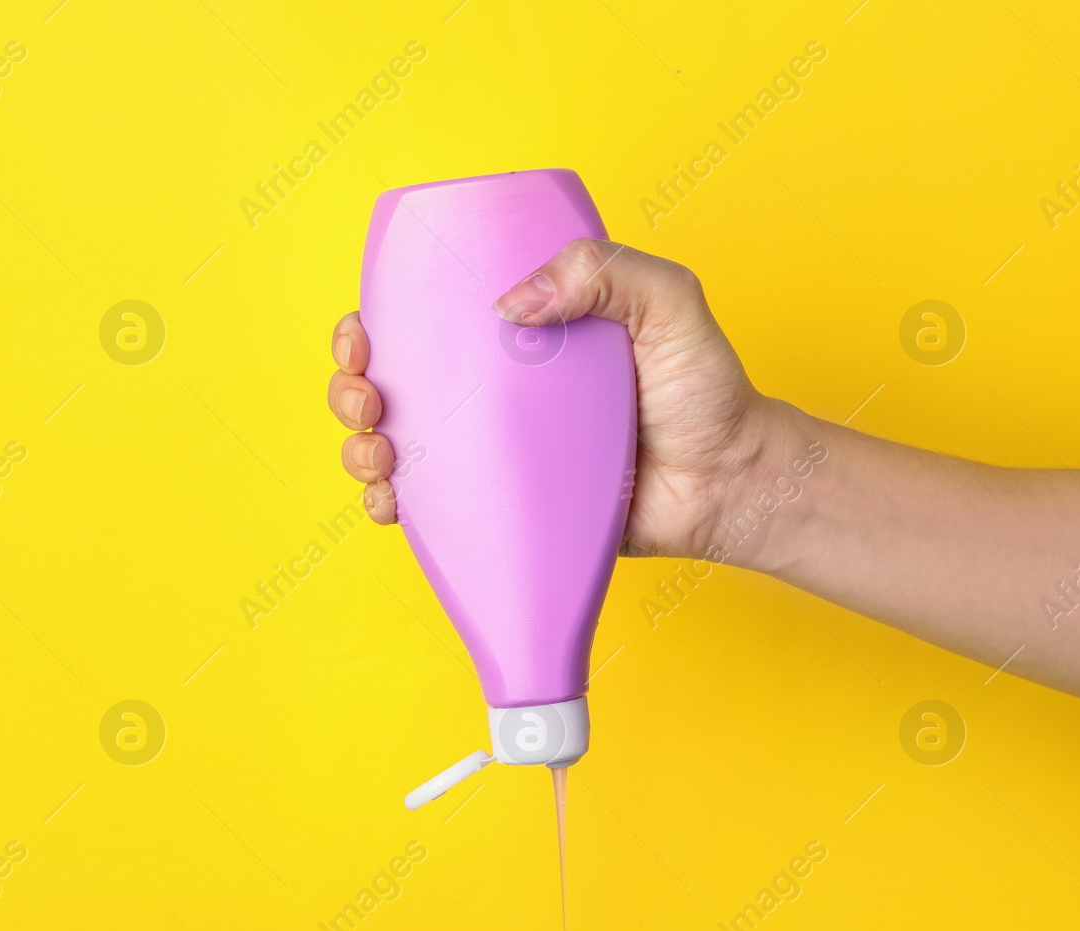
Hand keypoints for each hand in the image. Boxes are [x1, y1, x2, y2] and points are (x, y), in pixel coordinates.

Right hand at [328, 238, 771, 557]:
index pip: (420, 318)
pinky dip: (391, 507)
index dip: (370, 325)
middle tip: (371, 399)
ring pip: (393, 447)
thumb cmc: (704, 391)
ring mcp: (489, 454)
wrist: (730, 485)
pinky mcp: (499, 510)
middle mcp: (489, 392)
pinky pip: (430, 511)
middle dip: (350, 389)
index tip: (363, 334)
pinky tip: (392, 503)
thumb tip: (509, 303)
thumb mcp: (666, 302)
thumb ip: (604, 270)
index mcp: (514, 335)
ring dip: (359, 448)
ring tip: (380, 451)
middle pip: (387, 384)